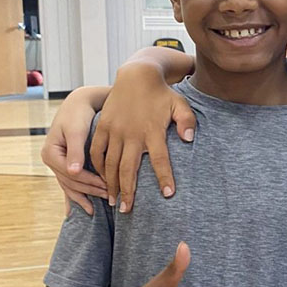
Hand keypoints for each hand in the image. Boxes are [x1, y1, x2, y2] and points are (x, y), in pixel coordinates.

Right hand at [41, 88, 108, 214]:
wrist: (79, 104)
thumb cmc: (79, 115)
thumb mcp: (76, 131)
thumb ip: (75, 151)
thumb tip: (73, 172)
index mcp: (51, 153)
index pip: (71, 174)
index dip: (89, 181)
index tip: (107, 186)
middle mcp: (52, 160)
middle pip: (71, 182)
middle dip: (90, 191)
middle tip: (110, 198)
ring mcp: (58, 164)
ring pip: (71, 186)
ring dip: (86, 196)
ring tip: (100, 207)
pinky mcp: (66, 164)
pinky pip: (71, 184)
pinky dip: (78, 196)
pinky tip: (83, 210)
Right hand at [90, 63, 196, 212]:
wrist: (137, 75)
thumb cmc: (163, 94)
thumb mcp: (181, 105)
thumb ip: (187, 122)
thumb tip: (190, 140)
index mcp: (153, 131)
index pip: (161, 160)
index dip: (165, 178)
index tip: (168, 195)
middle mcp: (132, 134)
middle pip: (129, 168)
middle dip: (128, 192)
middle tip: (128, 211)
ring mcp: (115, 131)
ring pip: (110, 163)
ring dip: (111, 184)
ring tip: (113, 202)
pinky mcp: (103, 127)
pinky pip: (96, 151)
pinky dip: (97, 166)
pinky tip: (100, 180)